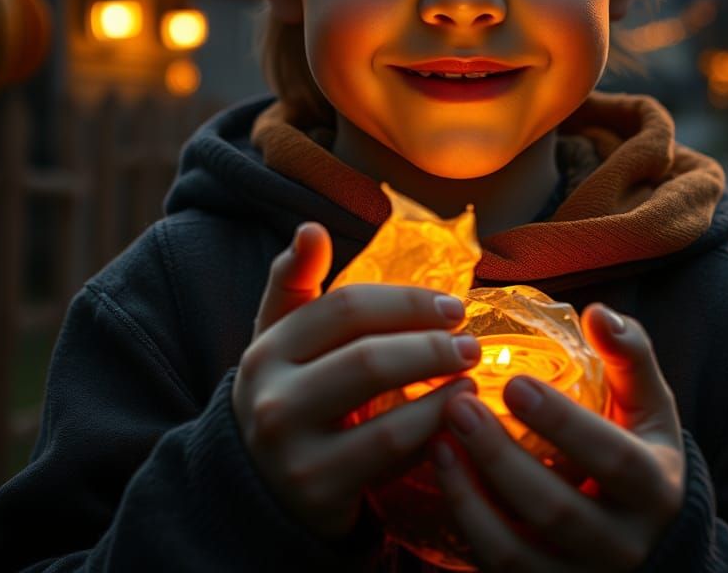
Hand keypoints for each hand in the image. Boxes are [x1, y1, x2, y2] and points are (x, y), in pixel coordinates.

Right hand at [232, 222, 480, 539]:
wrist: (255, 485)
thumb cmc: (287, 390)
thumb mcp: (279, 335)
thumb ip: (295, 281)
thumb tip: (311, 228)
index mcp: (268, 350)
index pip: (347, 308)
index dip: (408, 302)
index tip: (453, 306)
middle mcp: (274, 402)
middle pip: (370, 360)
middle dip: (432, 348)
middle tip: (472, 344)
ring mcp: (296, 456)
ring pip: (388, 424)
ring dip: (443, 399)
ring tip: (471, 382)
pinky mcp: (321, 498)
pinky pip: (393, 468)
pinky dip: (430, 440)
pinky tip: (453, 424)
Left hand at [431, 304, 684, 571]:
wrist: (648, 538)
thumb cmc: (641, 449)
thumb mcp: (649, 404)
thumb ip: (631, 354)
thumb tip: (599, 312)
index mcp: (654, 490)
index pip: (613, 460)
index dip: (563, 423)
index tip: (514, 383)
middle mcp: (621, 545)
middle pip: (556, 510)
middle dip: (501, 458)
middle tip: (458, 405)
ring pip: (515, 552)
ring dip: (469, 497)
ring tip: (437, 440)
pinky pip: (495, 568)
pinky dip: (464, 524)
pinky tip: (441, 476)